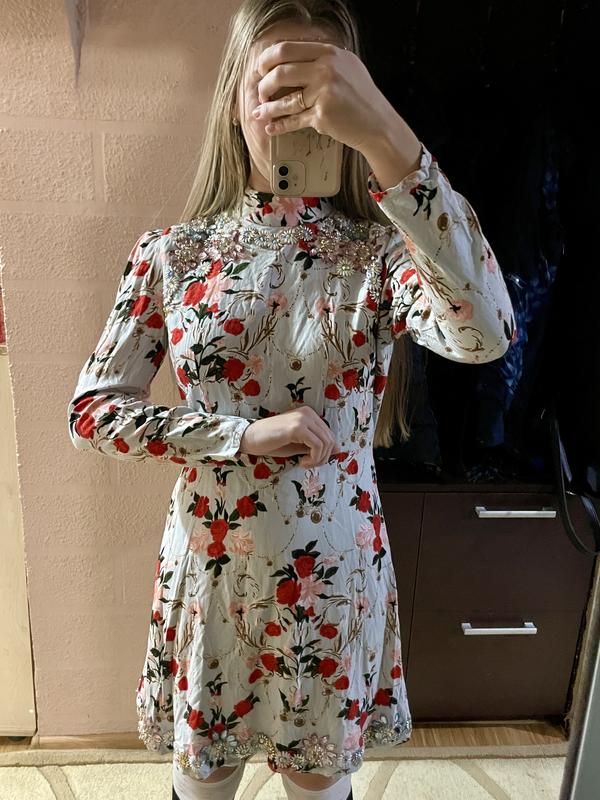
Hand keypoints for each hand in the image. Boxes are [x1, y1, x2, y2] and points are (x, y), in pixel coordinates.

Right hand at [240, 405, 338, 467]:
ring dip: (318, 459)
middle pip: (330, 439)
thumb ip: (316, 446)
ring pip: (326, 443)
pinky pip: (317, 446)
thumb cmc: (272, 442)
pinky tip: (302, 462)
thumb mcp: (299, 444)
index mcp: (309, 414)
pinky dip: (313, 458)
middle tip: (309, 465)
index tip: (313, 461)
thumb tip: (337, 450)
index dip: (326, 453)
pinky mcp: (297, 427)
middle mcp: (308, 413)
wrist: (250, 438)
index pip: (329, 435)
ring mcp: (303, 418)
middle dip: (323, 457)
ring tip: (305, 464)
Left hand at [252, 39, 401, 154]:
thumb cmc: (361, 97)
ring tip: (260, 112)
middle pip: (280, 72)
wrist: (378, 124)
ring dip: (267, 107)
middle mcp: (325, 70)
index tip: (261, 69)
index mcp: (329, 53)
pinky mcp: (321, 116)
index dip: (267, 59)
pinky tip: (270, 128)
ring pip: (284, 99)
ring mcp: (323, 93)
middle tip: (260, 92)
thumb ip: (324, 59)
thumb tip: (292, 57)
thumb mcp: (347, 67)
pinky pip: (293, 120)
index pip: (287, 49)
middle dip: (264, 83)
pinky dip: (279, 126)